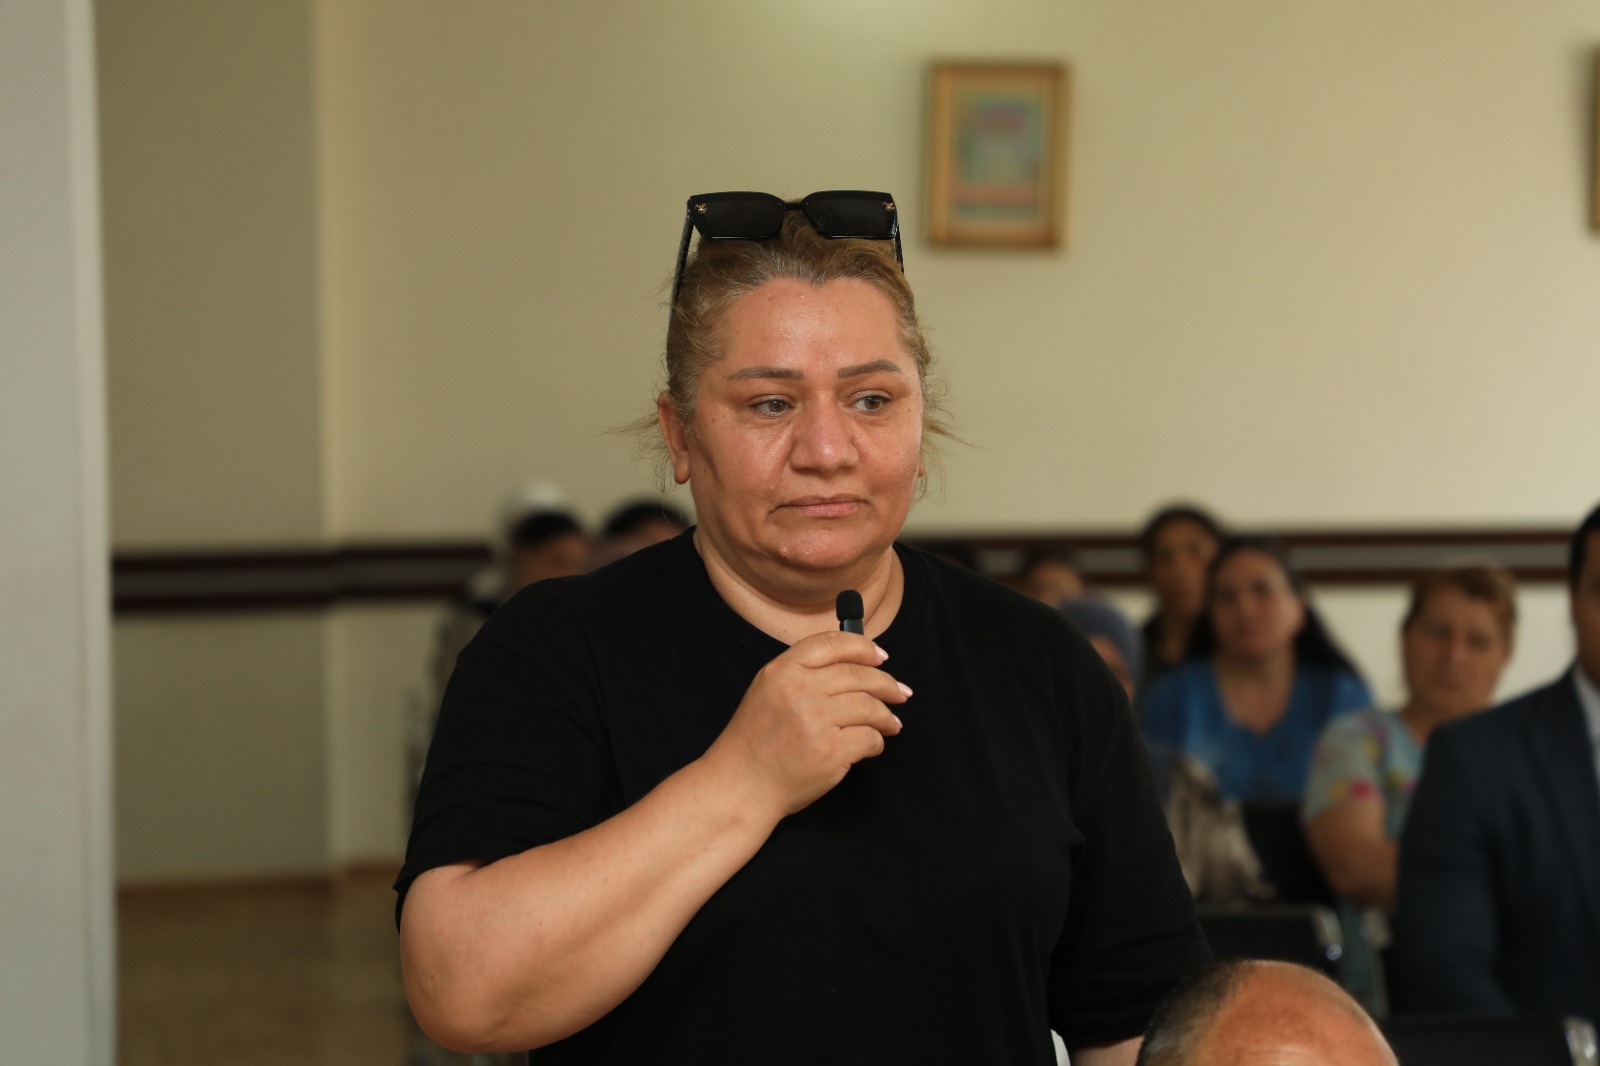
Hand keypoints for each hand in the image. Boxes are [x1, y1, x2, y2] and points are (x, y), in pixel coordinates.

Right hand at [706, 631, 908, 817]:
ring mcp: (816, 721)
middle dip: (886, 684)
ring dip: (886, 715)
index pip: (832, 643)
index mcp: (782, 670)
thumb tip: (857, 666)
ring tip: (892, 723)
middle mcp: (799, 690)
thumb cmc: (756, 741)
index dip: (863, 647)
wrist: (742, 784)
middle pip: (858, 674)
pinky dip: (876, 742)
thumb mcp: (768, 691)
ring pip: (869, 706)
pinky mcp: (831, 751)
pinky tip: (872, 745)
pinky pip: (869, 738)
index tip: (881, 656)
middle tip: (900, 692)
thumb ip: (804, 672)